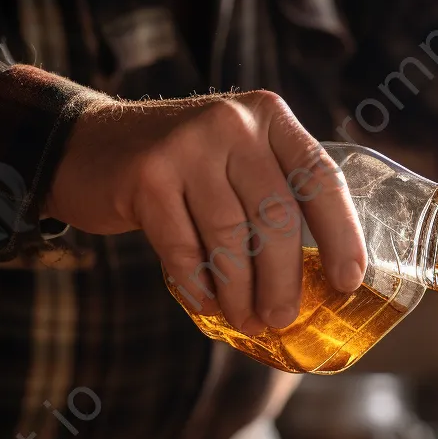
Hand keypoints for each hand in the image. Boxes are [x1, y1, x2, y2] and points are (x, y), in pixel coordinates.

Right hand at [46, 90, 365, 334]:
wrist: (88, 145)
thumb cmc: (183, 168)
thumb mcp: (237, 157)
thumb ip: (276, 193)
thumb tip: (321, 279)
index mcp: (269, 117)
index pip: (320, 178)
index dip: (342, 234)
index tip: (349, 282)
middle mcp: (233, 124)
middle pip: (276, 217)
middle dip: (283, 280)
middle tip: (282, 318)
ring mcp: (187, 147)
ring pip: (231, 239)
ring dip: (241, 293)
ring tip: (247, 321)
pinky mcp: (147, 177)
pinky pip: (184, 250)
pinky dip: (198, 286)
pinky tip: (207, 305)